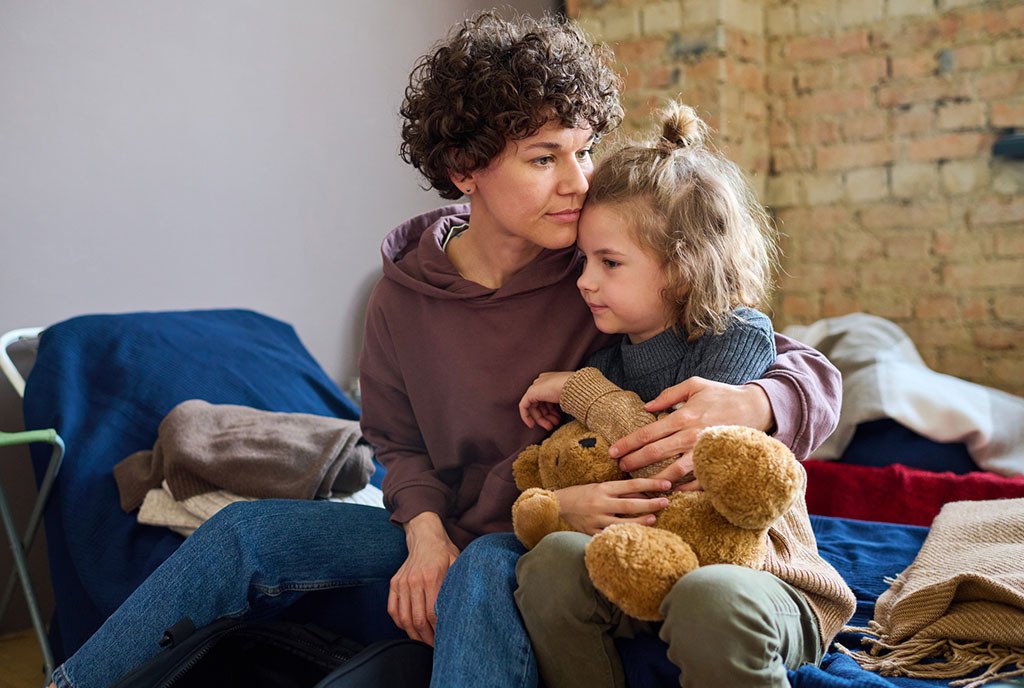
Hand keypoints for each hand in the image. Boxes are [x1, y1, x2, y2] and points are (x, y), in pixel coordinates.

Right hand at [388, 512, 459, 645]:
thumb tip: (463, 608)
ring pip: (403, 617)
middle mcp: (414, 581)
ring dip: (413, 634)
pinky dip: (399, 623)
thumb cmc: (444, 552)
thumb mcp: (457, 564)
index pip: (431, 613)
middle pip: (417, 619)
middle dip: (426, 637)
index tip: (444, 639)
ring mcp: (402, 583)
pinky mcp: (394, 583)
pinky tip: (409, 629)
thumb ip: (457, 584)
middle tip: (435, 646)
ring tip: (423, 641)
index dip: (437, 630)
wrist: (424, 537)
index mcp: (431, 577)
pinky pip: (392, 609)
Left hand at [518, 371, 573, 429]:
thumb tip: (559, 414)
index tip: (558, 420)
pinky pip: (524, 406)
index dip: (552, 411)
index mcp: (551, 380)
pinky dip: (526, 416)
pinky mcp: (531, 392)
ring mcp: (536, 386)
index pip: (548, 399)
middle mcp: (542, 382)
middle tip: (553, 425)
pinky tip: (531, 425)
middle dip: (547, 416)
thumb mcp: (569, 398)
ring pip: (534, 407)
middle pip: (541, 403)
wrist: (575, 387)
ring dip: (541, 419)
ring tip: (550, 426)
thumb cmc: (577, 392)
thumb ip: (561, 403)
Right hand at [555, 478, 671, 533]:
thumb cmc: (582, 494)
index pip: (632, 485)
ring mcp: (596, 519)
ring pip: (623, 522)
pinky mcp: (591, 532)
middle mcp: (600, 503)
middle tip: (666, 502)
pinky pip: (610, 536)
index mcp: (603, 488)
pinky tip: (635, 536)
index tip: (667, 485)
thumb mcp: (600, 487)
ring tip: (654, 518)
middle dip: (651, 504)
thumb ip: (620, 491)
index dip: (651, 484)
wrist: (558, 505)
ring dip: (641, 521)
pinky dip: (623, 535)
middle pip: (631, 504)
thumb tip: (644, 494)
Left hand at [609, 377, 772, 479]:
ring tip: (639, 485)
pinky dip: (683, 488)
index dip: (628, 443)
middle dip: (634, 461)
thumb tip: (647, 407)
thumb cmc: (723, 394)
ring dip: (654, 479)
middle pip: (655, 453)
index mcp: (684, 416)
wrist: (756, 407)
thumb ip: (669, 395)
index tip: (613, 451)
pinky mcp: (718, 462)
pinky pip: (698, 481)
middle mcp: (691, 436)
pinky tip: (669, 491)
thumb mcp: (695, 385)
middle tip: (619, 467)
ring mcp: (705, 451)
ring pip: (674, 471)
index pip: (648, 433)